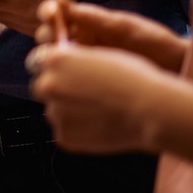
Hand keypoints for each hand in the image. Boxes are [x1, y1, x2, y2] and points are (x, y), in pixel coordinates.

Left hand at [25, 38, 177, 153]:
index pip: (42, 62)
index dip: (58, 68)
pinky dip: (78, 131)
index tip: (71, 74)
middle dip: (58, 90)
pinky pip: (65, 132)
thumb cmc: (133, 78)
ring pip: (54, 111)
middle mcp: (48, 85)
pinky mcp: (64, 137)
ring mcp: (55, 113)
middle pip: (42, 87)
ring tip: (98, 112)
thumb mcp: (100, 55)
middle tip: (85, 96)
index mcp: (55, 59)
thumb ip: (75, 60)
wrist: (150, 109)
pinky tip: (100, 126)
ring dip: (68, 111)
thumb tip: (65, 66)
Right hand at [35, 0, 187, 72]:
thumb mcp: (123, 27)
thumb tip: (60, 0)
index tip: (52, 15)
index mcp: (85, 24)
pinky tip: (71, 81)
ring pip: (52, 63)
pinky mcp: (86, 86)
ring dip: (52, 61)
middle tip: (57, 40)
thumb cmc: (156, 44)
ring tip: (66, 62)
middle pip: (47, 39)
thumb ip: (91, 17)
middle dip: (47, 37)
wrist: (178, 70)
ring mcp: (82, 66)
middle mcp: (79, 44)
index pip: (54, 16)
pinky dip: (63, 82)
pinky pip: (65, 84)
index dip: (48, 14)